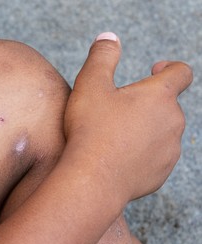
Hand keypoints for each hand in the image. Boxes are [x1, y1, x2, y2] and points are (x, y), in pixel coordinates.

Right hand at [64, 32, 192, 201]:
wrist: (93, 178)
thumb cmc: (91, 129)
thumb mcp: (90, 84)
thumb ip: (102, 56)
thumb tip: (109, 37)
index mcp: (159, 96)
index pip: (181, 72)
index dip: (170, 68)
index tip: (155, 70)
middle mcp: (173, 121)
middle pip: (167, 104)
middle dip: (146, 103)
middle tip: (117, 109)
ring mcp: (170, 149)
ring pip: (162, 131)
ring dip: (144, 128)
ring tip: (115, 135)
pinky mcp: (162, 172)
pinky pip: (156, 156)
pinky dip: (141, 152)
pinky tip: (118, 156)